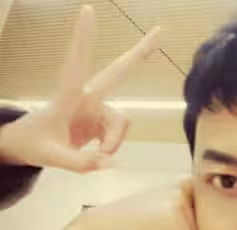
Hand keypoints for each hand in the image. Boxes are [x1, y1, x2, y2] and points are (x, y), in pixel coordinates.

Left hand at [0, 5, 160, 171]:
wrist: (32, 146)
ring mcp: (98, 109)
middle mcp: (88, 98)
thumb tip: (109, 162)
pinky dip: (111, 147)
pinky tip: (98, 153)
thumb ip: (80, 163)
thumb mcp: (52, 157)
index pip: (75, 64)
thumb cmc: (35, 143)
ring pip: (121, 122)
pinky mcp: (103, 121)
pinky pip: (118, 135)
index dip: (83, 40)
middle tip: (161, 31)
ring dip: (114, 142)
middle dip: (140, 53)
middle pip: (118, 72)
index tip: (88, 11)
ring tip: (97, 157)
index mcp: (68, 97)